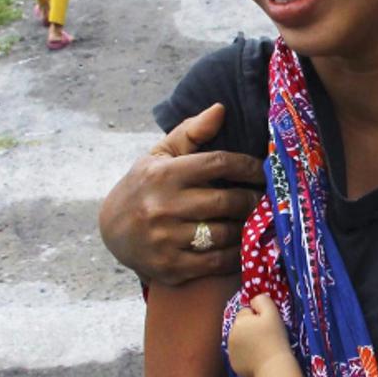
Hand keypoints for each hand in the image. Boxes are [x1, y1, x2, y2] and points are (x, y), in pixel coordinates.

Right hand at [97, 103, 264, 284]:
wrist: (111, 230)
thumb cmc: (145, 186)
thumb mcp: (161, 155)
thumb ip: (191, 132)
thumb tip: (220, 109)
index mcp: (164, 174)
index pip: (218, 163)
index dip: (248, 166)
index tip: (263, 170)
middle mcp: (164, 206)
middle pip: (227, 201)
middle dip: (252, 199)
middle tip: (266, 199)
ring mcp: (166, 239)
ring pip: (225, 233)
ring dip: (248, 227)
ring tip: (258, 220)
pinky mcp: (171, 267)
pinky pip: (216, 262)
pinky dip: (237, 254)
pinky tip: (245, 245)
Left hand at [227, 294, 287, 376]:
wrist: (273, 367)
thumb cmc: (275, 339)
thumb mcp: (272, 314)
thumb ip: (262, 301)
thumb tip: (254, 300)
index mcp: (239, 321)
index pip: (246, 312)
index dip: (258, 316)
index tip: (267, 325)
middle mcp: (231, 335)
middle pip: (242, 326)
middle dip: (251, 328)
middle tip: (267, 337)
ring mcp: (231, 351)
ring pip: (241, 340)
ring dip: (249, 341)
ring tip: (263, 348)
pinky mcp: (234, 364)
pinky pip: (241, 355)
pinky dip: (248, 356)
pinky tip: (259, 359)